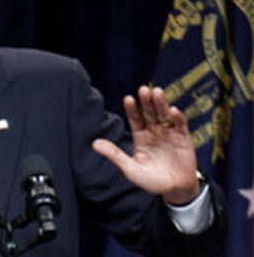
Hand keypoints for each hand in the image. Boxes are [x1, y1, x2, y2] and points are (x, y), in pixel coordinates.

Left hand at [92, 86, 199, 204]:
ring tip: (157, 93)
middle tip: (143, 89)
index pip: (135, 119)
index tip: (128, 99)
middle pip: (150, 113)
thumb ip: (115, 155)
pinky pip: (180, 126)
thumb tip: (95, 144)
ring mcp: (169, 133)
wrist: (174, 190)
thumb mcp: (130, 169)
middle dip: (146, 101)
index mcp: (140, 136)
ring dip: (161, 104)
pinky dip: (178, 118)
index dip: (132, 109)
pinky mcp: (183, 139)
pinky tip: (173, 110)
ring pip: (164, 115)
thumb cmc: (151, 180)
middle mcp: (154, 131)